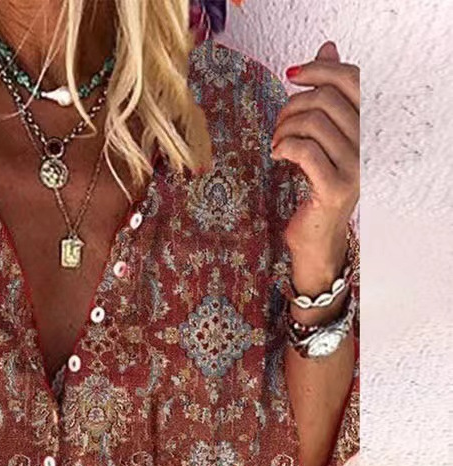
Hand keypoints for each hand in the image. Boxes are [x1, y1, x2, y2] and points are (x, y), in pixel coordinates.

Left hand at [270, 41, 359, 265]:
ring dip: (285, 128)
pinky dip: (285, 147)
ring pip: (314, 122)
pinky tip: (278, 156)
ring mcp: (354, 167)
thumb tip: (327, 48)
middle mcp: (367, 145)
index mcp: (367, 128)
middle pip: (328, 99)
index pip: (353, 80)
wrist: (316, 238)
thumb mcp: (321, 137)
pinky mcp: (334, 188)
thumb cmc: (315, 186)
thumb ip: (326, 96)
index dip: (321, 68)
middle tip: (279, 125)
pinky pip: (305, 150)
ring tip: (277, 143)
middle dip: (293, 104)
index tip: (292, 74)